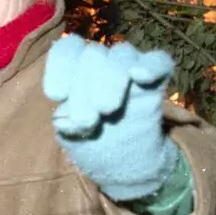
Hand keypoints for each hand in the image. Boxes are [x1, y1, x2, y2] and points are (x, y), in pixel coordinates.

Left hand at [42, 35, 180, 200]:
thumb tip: (63, 119)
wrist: (124, 163)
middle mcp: (103, 63)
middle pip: (93, 53)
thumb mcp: (72, 138)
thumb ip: (66, 125)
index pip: (67, 50)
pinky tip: (140, 76)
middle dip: (84, 87)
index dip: (60, 66)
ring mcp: (131, 70)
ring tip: (105, 110)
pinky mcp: (156, 83)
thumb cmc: (91, 142)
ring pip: (122, 54)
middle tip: (85, 120)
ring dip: (111, 79)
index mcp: (76, 70)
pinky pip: (159, 61)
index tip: (56, 95)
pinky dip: (151, 65)